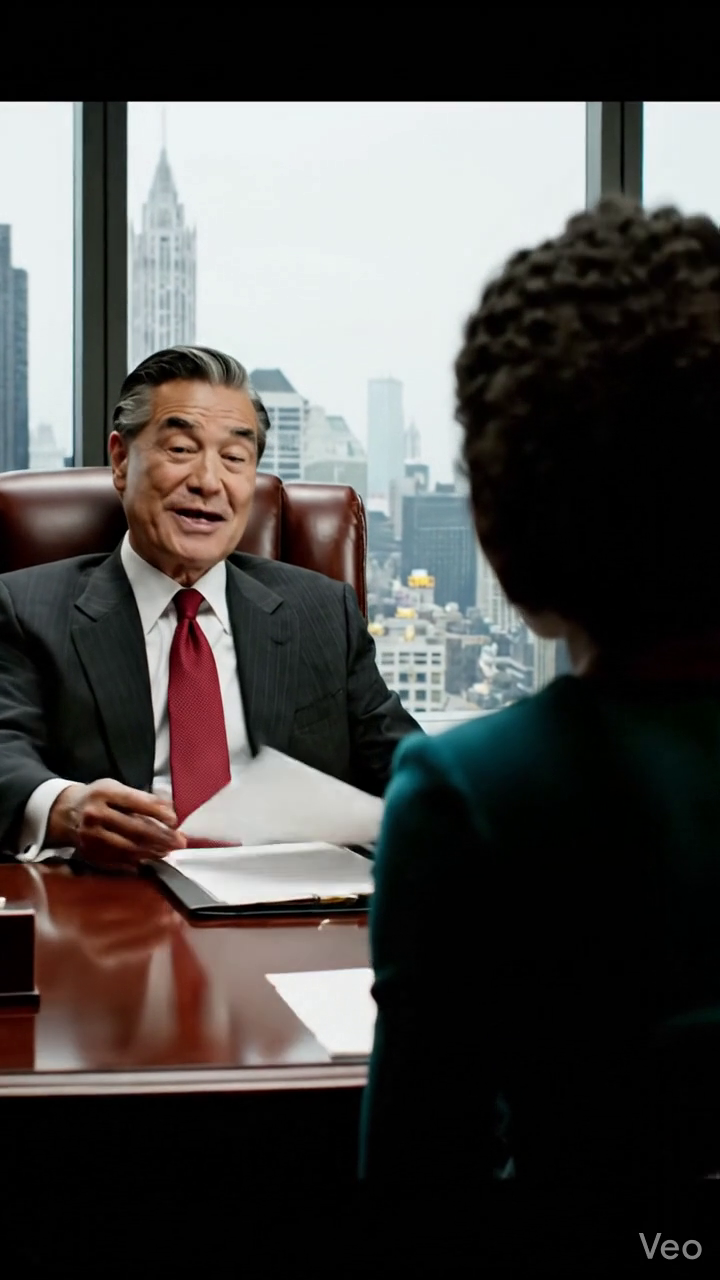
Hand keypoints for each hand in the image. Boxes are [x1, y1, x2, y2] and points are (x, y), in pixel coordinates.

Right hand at [46, 779, 187, 870]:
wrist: (65, 812)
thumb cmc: (97, 797)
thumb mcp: (116, 788)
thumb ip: (141, 798)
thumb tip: (169, 808)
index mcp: (104, 793)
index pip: (136, 802)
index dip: (157, 812)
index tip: (175, 821)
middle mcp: (95, 815)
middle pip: (134, 828)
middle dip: (160, 837)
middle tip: (179, 842)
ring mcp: (90, 836)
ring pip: (127, 847)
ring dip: (152, 851)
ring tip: (168, 852)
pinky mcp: (89, 853)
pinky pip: (117, 860)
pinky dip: (136, 861)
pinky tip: (150, 859)